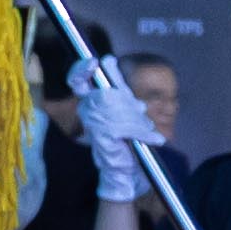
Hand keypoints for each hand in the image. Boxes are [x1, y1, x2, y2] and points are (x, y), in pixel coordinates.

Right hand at [66, 55, 153, 195]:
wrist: (123, 169)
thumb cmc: (123, 138)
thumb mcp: (123, 107)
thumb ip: (116, 87)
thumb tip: (108, 60)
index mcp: (90, 101)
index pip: (77, 81)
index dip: (82, 69)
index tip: (94, 62)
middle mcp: (88, 110)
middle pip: (108, 93)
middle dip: (128, 102)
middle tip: (140, 111)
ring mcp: (95, 123)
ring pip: (120, 108)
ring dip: (138, 120)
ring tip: (147, 129)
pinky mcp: (105, 136)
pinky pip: (127, 125)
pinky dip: (143, 132)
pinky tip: (153, 139)